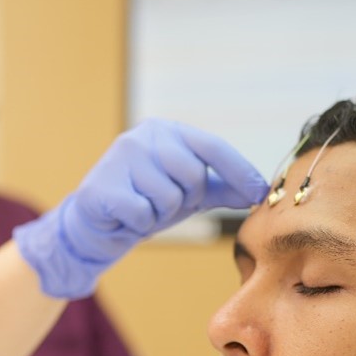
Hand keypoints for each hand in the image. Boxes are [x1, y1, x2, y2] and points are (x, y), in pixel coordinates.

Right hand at [13, 119, 268, 297]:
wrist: (96, 224)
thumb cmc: (146, 202)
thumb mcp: (189, 194)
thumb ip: (222, 188)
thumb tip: (259, 190)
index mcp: (168, 131)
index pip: (212, 146)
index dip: (239, 170)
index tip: (259, 193)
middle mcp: (144, 135)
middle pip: (193, 175)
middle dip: (186, 200)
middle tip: (164, 205)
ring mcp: (121, 156)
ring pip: (169, 198)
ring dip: (160, 214)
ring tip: (143, 209)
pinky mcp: (103, 185)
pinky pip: (143, 213)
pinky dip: (139, 223)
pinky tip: (125, 217)